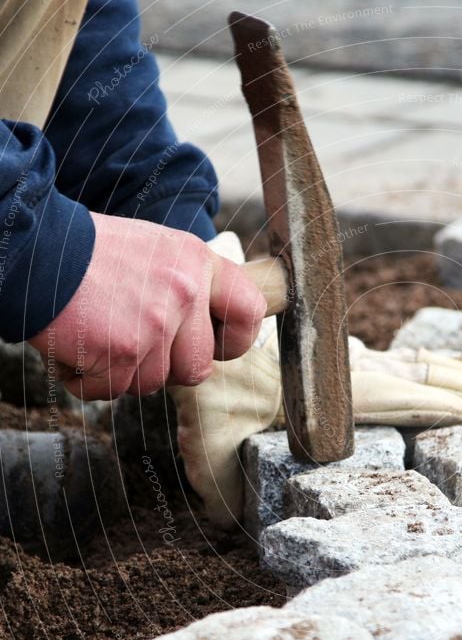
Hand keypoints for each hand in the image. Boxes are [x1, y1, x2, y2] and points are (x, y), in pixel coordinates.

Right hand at [28, 213, 267, 399]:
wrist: (33, 249)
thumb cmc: (92, 255)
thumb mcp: (158, 252)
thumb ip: (189, 288)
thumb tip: (211, 337)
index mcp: (199, 262)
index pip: (249, 311)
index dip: (234, 340)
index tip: (214, 345)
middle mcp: (185, 291)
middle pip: (198, 368)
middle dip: (165, 368)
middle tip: (133, 344)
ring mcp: (156, 323)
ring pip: (153, 384)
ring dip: (121, 373)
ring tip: (98, 335)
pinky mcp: (123, 349)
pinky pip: (113, 390)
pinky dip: (88, 381)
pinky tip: (76, 347)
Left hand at [169, 231, 461, 526]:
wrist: (199, 329)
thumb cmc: (204, 391)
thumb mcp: (206, 440)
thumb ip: (217, 478)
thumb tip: (226, 522)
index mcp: (326, 390)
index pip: (389, 396)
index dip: (428, 401)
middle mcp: (342, 371)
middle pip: (409, 375)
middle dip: (452, 386)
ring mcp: (341, 360)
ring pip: (403, 363)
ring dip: (442, 372)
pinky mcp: (334, 355)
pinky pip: (386, 359)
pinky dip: (416, 363)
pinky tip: (431, 364)